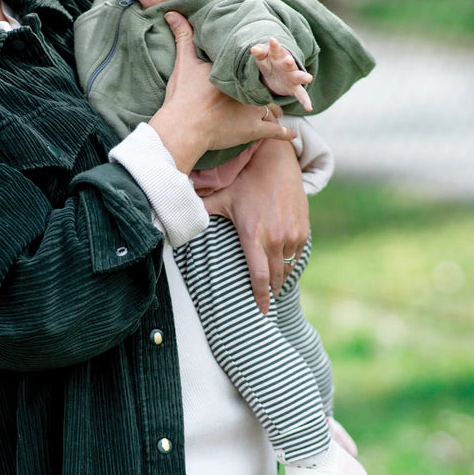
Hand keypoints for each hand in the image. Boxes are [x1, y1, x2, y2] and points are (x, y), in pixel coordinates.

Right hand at [150, 13, 295, 173]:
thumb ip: (183, 36)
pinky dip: (284, 133)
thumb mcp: (184, 62)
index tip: (257, 71)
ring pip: (273, 109)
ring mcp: (254, 109)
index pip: (253, 68)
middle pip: (265, 88)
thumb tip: (171, 12)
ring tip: (278, 113)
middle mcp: (250, 89)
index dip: (256, 69)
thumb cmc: (184, 96)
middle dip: (267, 91)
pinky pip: (276, 131)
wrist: (185, 126)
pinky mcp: (254, 129)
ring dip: (275, 111)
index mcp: (237, 72)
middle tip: (269, 92)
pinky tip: (291, 134)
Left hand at [200, 138, 309, 311]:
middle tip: (265, 302)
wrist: (276, 163)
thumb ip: (199, 211)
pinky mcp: (303, 229)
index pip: (259, 276)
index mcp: (253, 235)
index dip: (260, 297)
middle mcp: (276, 237)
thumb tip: (171, 218)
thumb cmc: (244, 180)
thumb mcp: (220, 196)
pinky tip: (282, 267)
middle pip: (274, 276)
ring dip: (280, 278)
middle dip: (270, 291)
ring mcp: (292, 234)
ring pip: (287, 267)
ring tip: (272, 286)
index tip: (261, 311)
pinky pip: (297, 255)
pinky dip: (290, 263)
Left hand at [251, 38, 313, 111]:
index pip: (275, 50)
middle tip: (288, 59)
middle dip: (288, 62)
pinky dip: (305, 101)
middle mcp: (287, 66)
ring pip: (298, 76)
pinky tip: (309, 107)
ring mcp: (292, 77)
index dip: (273, 46)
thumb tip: (253, 49)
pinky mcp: (294, 88)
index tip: (272, 40)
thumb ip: (259, 53)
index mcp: (278, 56)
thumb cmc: (268, 62)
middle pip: (288, 63)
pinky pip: (301, 95)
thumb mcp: (262, 58)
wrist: (275, 73)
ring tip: (309, 78)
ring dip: (303, 77)